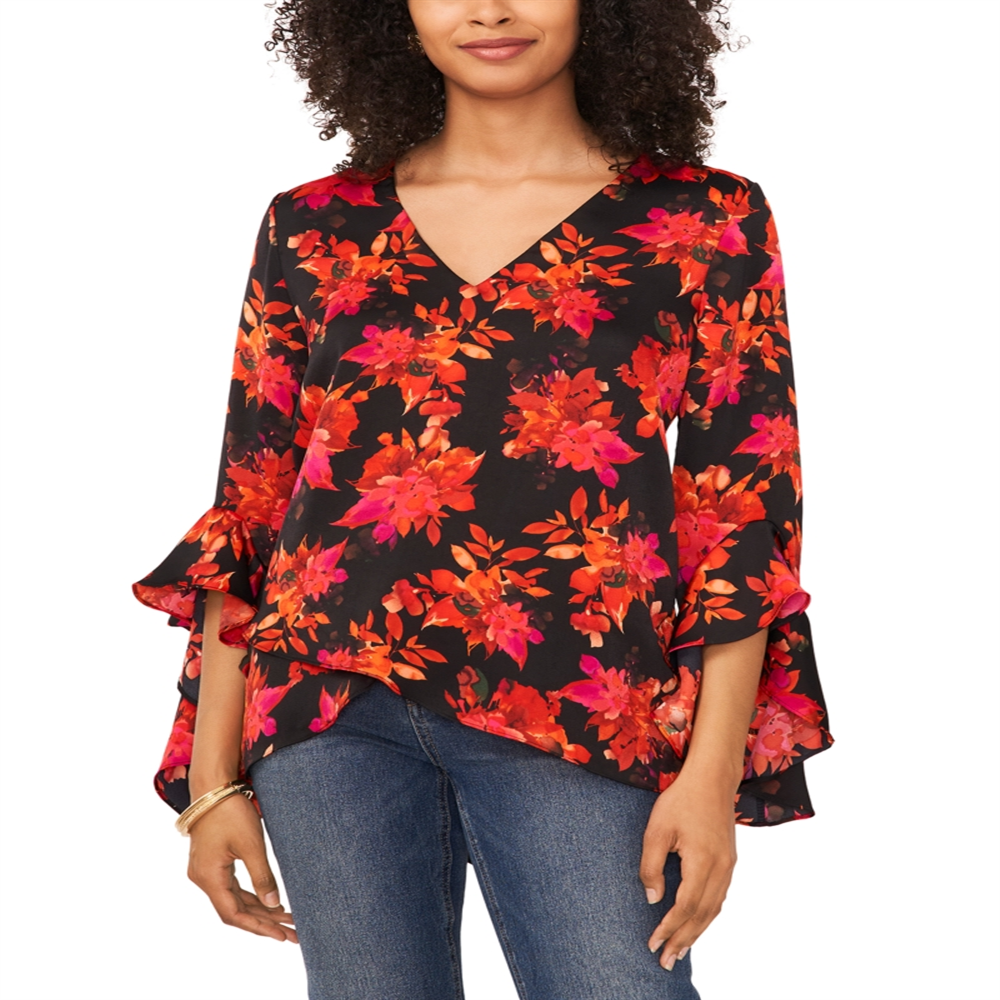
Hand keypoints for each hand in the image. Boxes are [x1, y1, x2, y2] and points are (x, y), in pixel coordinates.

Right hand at [186, 792, 297, 942]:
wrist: (213, 787)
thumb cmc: (231, 812)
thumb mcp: (251, 844)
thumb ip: (262, 876)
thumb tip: (274, 905)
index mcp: (209, 878)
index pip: (234, 914)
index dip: (258, 927)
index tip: (282, 935)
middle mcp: (204, 879)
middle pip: (235, 911)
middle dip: (264, 922)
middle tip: (292, 932)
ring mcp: (207, 871)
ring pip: (235, 900)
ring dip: (260, 910)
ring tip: (287, 920)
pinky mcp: (213, 863)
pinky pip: (233, 887)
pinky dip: (251, 896)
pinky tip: (270, 902)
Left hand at [639, 769, 737, 969]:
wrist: (712, 778)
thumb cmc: (681, 800)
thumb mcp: (657, 829)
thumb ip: (652, 866)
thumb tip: (653, 899)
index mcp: (703, 862)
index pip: (685, 907)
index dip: (668, 928)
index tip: (652, 944)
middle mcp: (721, 870)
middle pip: (702, 916)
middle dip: (683, 941)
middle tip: (666, 962)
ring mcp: (728, 867)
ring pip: (713, 910)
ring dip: (696, 933)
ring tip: (680, 951)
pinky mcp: (729, 861)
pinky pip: (719, 898)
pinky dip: (707, 917)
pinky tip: (696, 924)